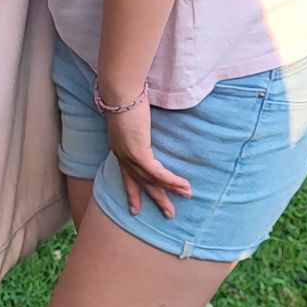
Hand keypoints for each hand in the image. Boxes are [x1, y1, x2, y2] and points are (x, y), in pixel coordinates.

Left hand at [103, 100, 191, 219]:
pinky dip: (170, 180)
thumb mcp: (131, 115)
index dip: (132, 193)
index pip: (127, 175)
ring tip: (186, 196)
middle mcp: (122, 155)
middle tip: (168, 214)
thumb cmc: (125, 96)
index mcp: (119, 148)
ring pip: (151, 180)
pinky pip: (157, 172)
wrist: (120, 91)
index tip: (135, 209)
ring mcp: (129, 155)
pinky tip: (183, 185)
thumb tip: (144, 124)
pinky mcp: (138, 152)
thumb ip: (137, 125)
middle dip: (154, 199)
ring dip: (169, 190)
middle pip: (140, 183)